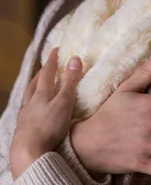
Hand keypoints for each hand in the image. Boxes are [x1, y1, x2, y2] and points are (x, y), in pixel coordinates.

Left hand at [10, 47, 82, 178]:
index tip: (55, 50)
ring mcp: (25, 118)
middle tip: (45, 68)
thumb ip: (70, 82)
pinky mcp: (23, 132)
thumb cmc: (48, 126)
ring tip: (37, 88)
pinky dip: (30, 108)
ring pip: (28, 99)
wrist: (28, 153)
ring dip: (33, 91)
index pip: (47, 73)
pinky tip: (33, 113)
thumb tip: (75, 58)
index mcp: (41, 94)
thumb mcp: (64, 102)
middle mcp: (30, 103)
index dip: (52, 61)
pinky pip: (26, 114)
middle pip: (34, 85)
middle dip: (40, 74)